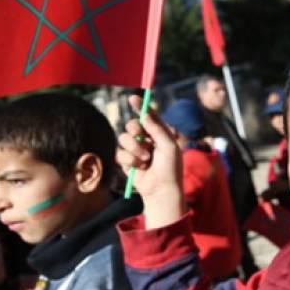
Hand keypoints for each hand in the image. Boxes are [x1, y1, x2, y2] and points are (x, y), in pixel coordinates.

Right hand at [116, 95, 186, 228]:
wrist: (161, 190)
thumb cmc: (170, 169)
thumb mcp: (169, 146)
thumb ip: (157, 128)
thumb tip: (144, 113)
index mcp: (159, 134)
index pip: (148, 116)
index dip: (140, 107)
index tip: (132, 99)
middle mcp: (146, 140)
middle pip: (132, 125)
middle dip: (135, 130)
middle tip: (141, 138)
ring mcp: (135, 150)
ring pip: (123, 138)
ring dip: (134, 148)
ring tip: (145, 159)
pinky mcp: (126, 161)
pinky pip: (119, 153)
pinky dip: (129, 159)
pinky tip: (138, 167)